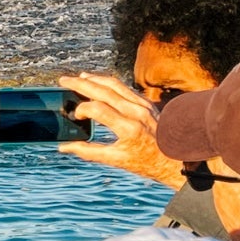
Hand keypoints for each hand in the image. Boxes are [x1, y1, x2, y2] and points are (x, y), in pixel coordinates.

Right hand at [56, 74, 183, 186]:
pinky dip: (110, 84)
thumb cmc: (146, 163)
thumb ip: (88, 152)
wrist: (176, 160)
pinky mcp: (148, 104)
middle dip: (81, 83)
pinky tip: (99, 83)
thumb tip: (63, 148)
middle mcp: (137, 113)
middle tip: (64, 80)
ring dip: (95, 79)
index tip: (75, 116)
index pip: (98, 109)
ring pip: (115, 85)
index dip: (82, 110)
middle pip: (104, 91)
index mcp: (128, 128)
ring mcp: (144, 106)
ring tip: (79, 77)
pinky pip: (126, 88)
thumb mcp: (116, 160)